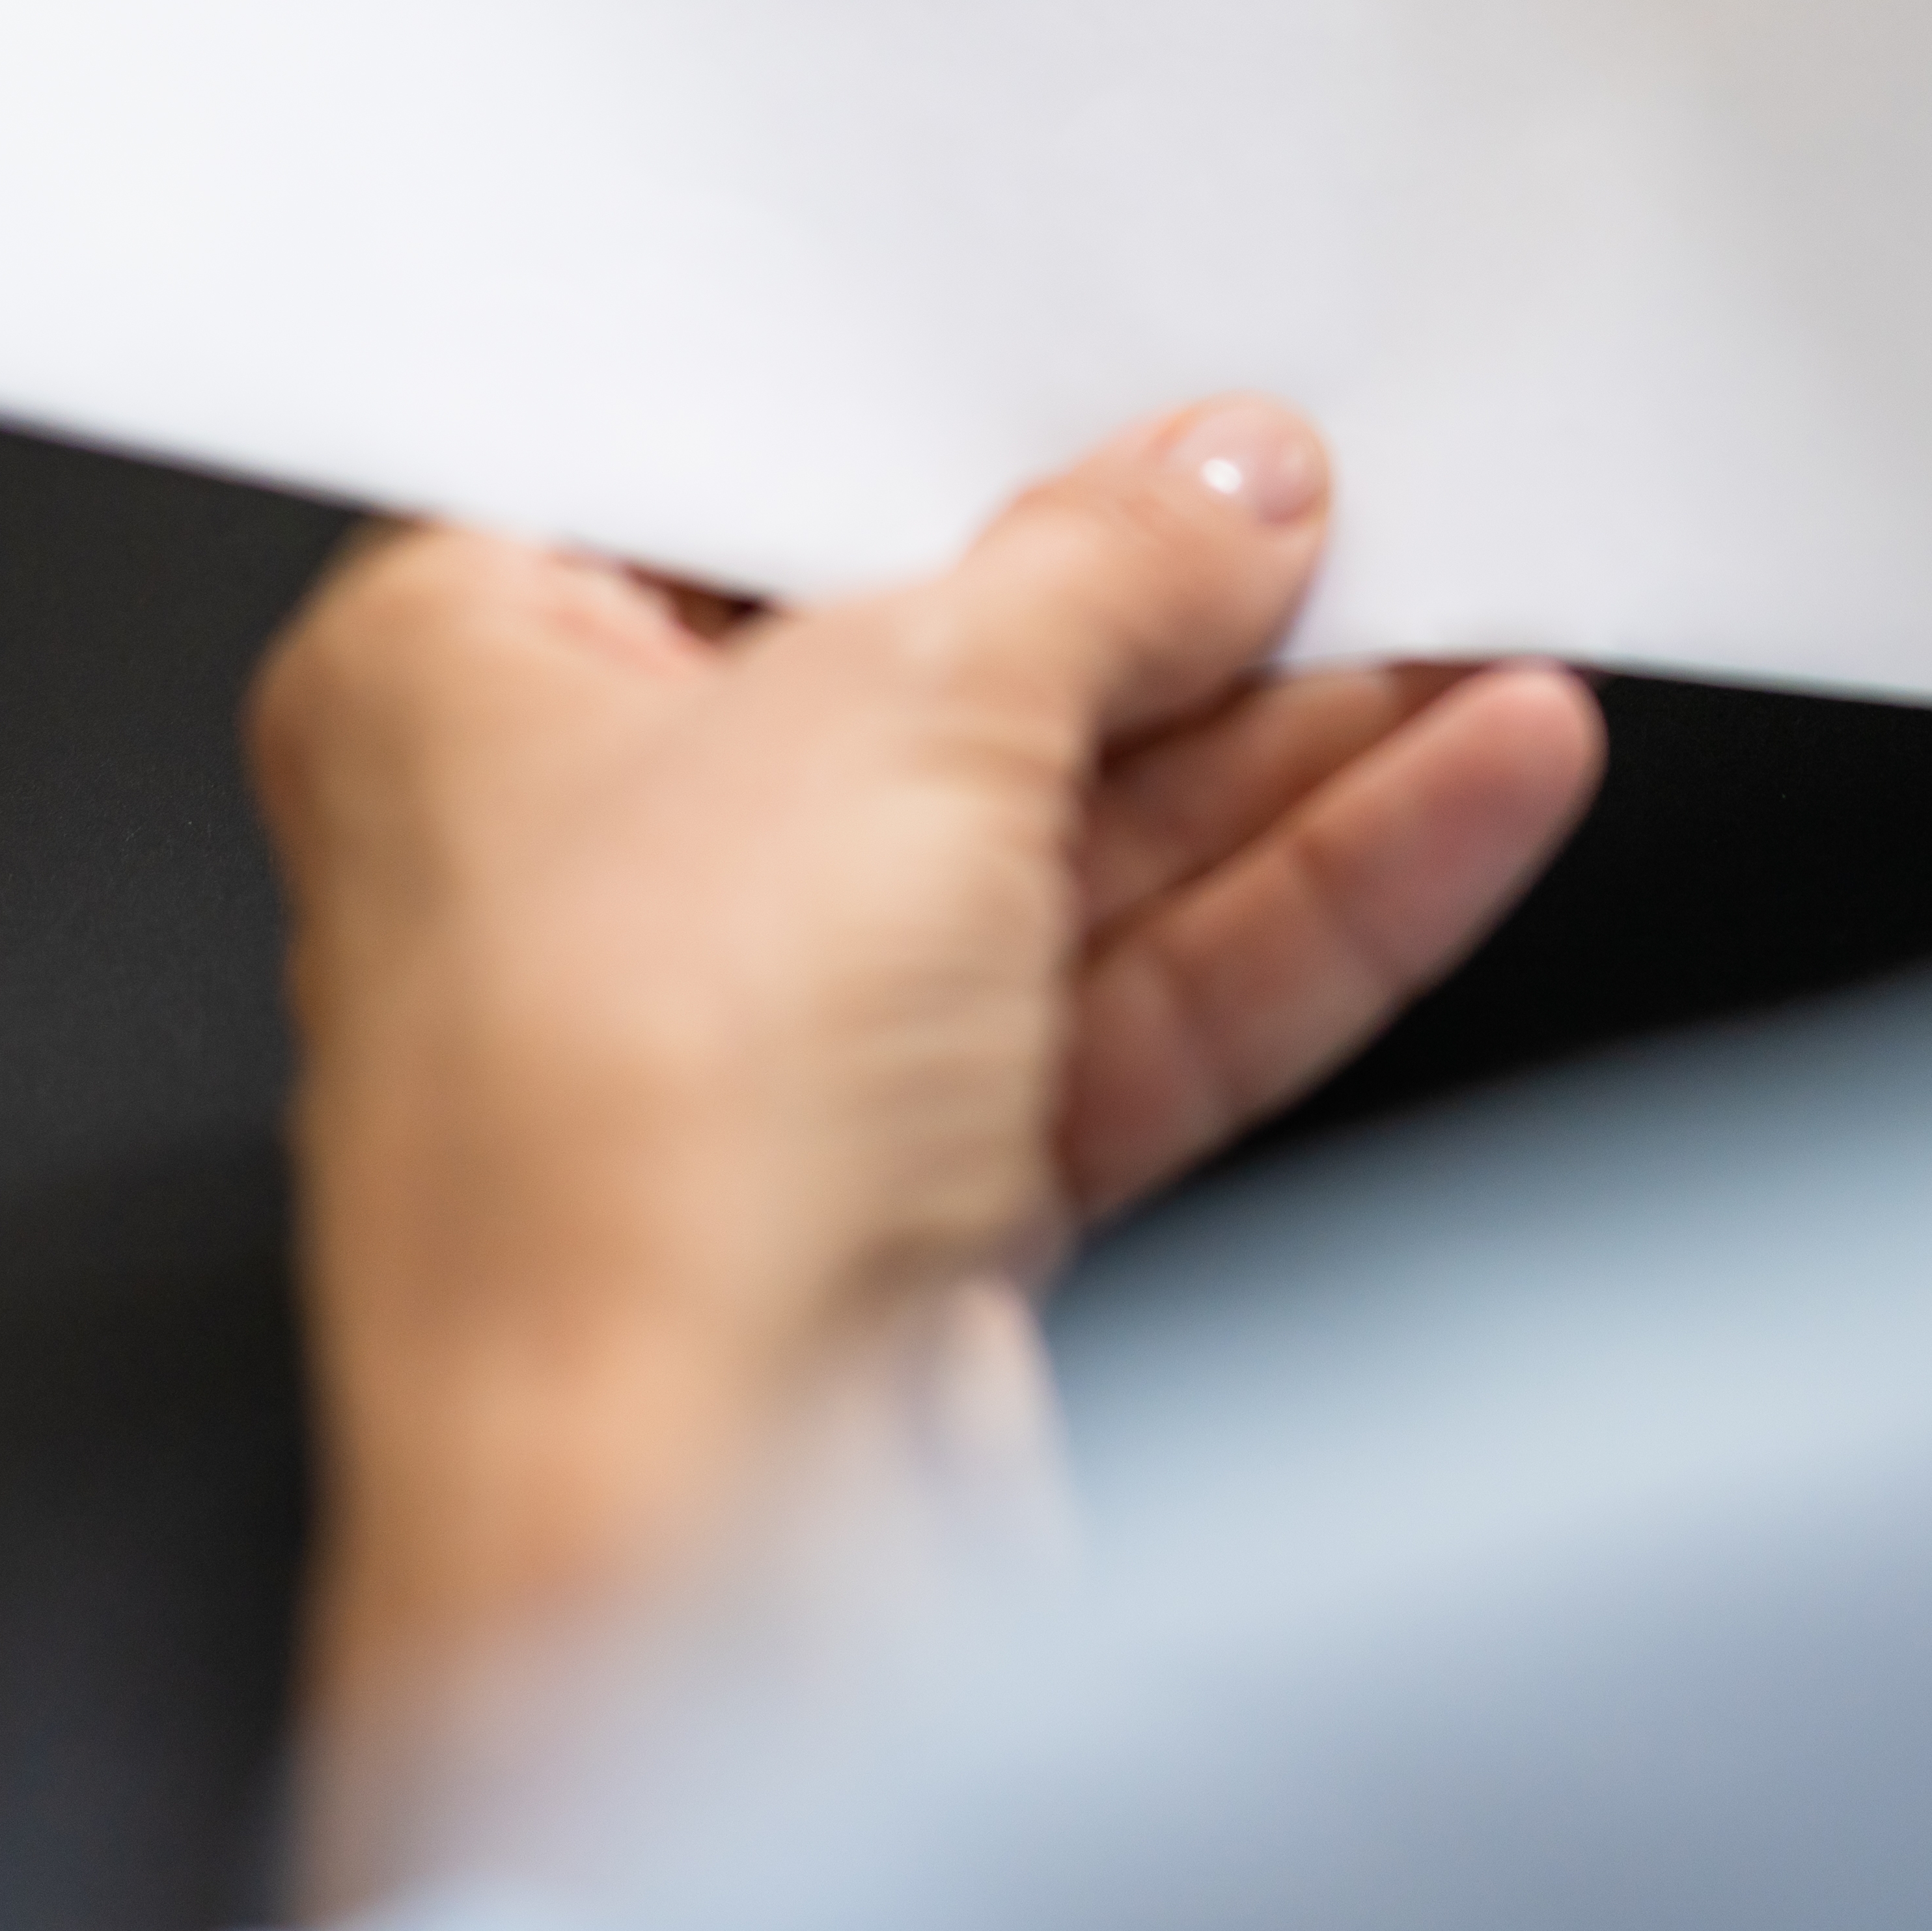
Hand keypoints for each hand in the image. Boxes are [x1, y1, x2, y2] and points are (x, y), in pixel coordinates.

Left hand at [242, 402, 1602, 1793]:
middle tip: (1346, 495)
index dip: (934, 423)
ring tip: (1481, 624)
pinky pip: (1134, 994)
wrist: (681, 1554)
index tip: (1124, 376)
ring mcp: (754, 1045)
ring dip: (1289, 747)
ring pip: (1063, 845)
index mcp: (450, 683)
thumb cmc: (625, 1144)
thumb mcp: (907, 712)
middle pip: (924, 670)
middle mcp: (582, 866)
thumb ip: (1096, 571)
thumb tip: (1209, 491)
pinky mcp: (908, 1190)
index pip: (723, 488)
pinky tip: (1467, 785)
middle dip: (1163, 600)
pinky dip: (1307, 897)